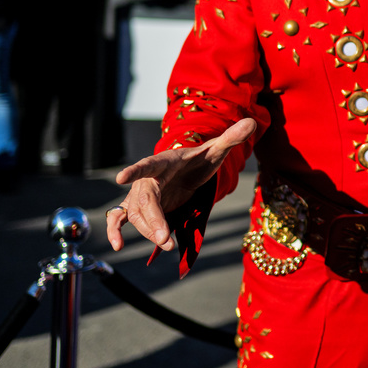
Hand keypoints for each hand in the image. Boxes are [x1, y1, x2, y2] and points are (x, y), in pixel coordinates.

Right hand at [106, 118, 256, 251]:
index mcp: (165, 160)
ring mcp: (142, 193)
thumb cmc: (201, 157)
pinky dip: (116, 230)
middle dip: (153, 219)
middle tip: (165, 239)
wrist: (189, 167)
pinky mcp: (140, 206)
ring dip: (148, 230)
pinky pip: (120, 217)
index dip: (135, 170)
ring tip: (168, 245)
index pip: (149, 164)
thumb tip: (252, 122)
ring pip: (136, 214)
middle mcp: (149, 177)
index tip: (120, 178)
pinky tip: (117, 245)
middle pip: (144, 200)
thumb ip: (231, 137)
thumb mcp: (217, 149)